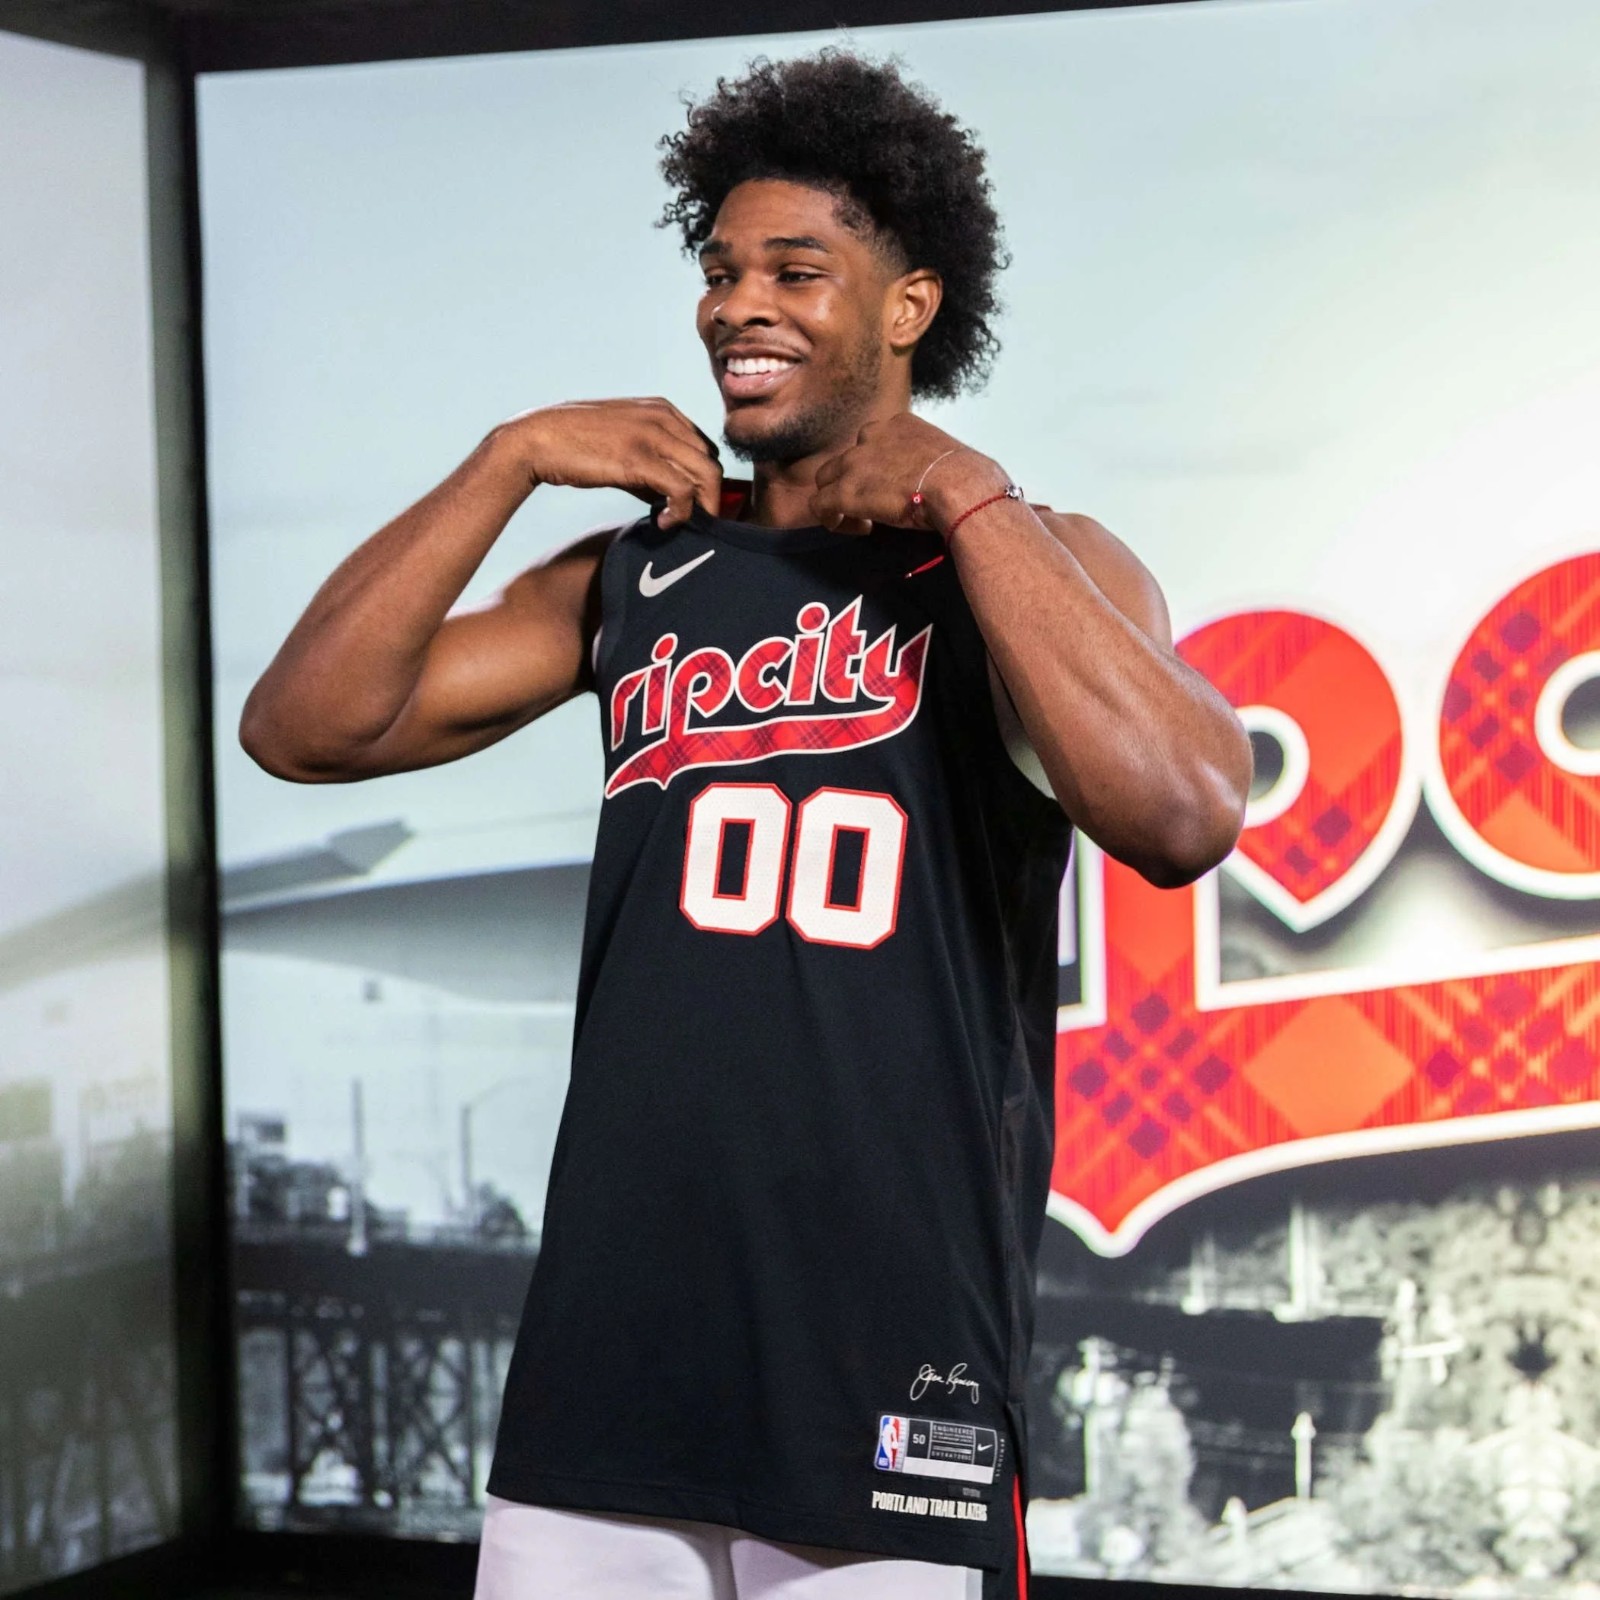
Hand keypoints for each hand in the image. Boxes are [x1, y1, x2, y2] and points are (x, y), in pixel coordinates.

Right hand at [502, 399, 721, 528]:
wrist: (536, 440)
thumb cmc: (575, 447)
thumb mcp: (622, 446)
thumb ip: (652, 466)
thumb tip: (672, 500)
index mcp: (663, 410)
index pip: (705, 448)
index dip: (703, 482)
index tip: (688, 506)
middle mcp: (664, 417)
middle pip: (711, 462)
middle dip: (708, 497)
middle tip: (688, 522)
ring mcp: (653, 435)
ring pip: (707, 475)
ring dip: (699, 507)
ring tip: (674, 523)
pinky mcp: (639, 459)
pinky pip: (683, 490)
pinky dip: (681, 513)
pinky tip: (663, 523)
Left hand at [810, 414, 1003, 535]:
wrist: (959, 487)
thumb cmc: (968, 476)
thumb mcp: (950, 456)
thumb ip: (936, 462)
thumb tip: (950, 481)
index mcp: (899, 424)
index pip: (873, 442)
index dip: (878, 468)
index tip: (892, 487)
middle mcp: (871, 436)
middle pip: (845, 459)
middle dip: (853, 482)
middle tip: (874, 507)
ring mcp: (855, 463)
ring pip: (826, 480)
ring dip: (838, 500)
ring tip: (862, 521)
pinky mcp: (844, 491)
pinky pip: (819, 505)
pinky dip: (832, 519)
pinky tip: (855, 529)